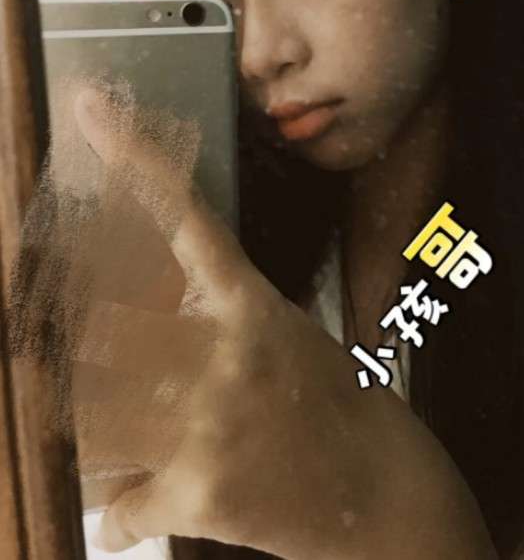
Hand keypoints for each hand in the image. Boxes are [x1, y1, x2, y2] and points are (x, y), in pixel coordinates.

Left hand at [71, 83, 439, 559]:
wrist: (381, 491)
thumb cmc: (328, 403)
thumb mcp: (277, 335)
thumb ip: (203, 317)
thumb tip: (110, 319)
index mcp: (248, 301)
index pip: (181, 212)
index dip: (131, 155)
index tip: (90, 104)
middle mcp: (225, 350)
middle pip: (97, 318)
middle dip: (65, 341)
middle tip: (49, 345)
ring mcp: (210, 420)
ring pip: (89, 417)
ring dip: (88, 436)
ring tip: (117, 441)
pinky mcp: (200, 491)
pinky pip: (117, 505)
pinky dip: (120, 511)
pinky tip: (142, 501)